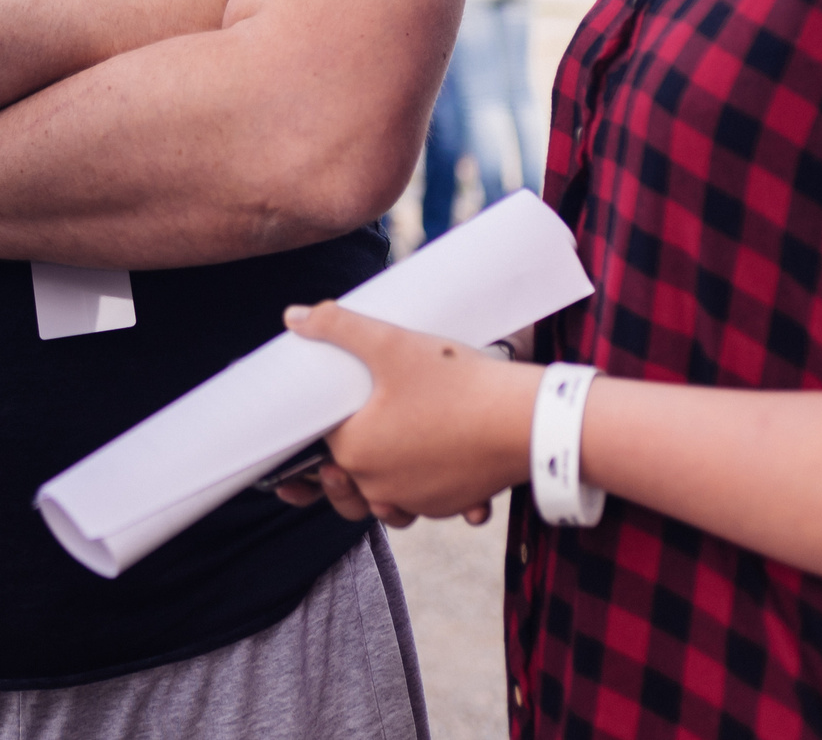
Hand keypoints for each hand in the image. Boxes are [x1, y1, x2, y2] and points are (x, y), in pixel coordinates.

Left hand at [271, 301, 538, 527]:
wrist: (527, 421)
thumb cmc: (457, 382)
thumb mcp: (391, 343)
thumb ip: (338, 326)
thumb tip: (293, 317)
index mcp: (356, 453)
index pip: (321, 442)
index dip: (323, 422)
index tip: (334, 404)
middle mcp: (380, 488)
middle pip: (346, 478)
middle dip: (344, 457)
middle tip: (355, 427)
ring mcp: (418, 502)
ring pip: (383, 498)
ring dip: (380, 481)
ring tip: (388, 446)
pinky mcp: (450, 505)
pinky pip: (425, 502)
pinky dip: (424, 486)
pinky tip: (433, 459)